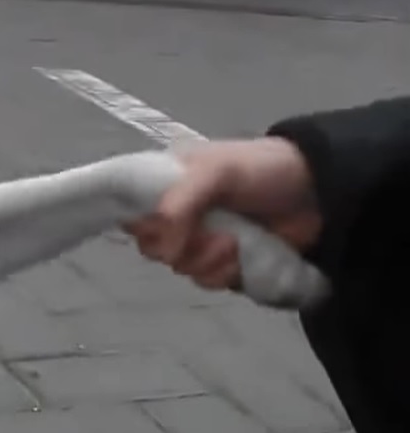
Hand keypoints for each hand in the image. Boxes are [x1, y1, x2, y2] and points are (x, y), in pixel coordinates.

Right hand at [126, 137, 322, 290]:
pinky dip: (224, 276)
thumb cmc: (263, 170)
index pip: (131, 210)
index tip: (159, 231)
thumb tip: (162, 247)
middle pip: (154, 246)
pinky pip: (209, 281)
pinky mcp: (227, 264)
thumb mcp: (217, 170)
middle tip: (210, 236)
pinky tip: (242, 261)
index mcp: (169, 183)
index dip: (142, 225)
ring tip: (234, 246)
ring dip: (208, 263)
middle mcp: (180, 212)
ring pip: (182, 268)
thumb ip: (180, 201)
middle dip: (181, 248)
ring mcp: (203, 239)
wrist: (321, 192)